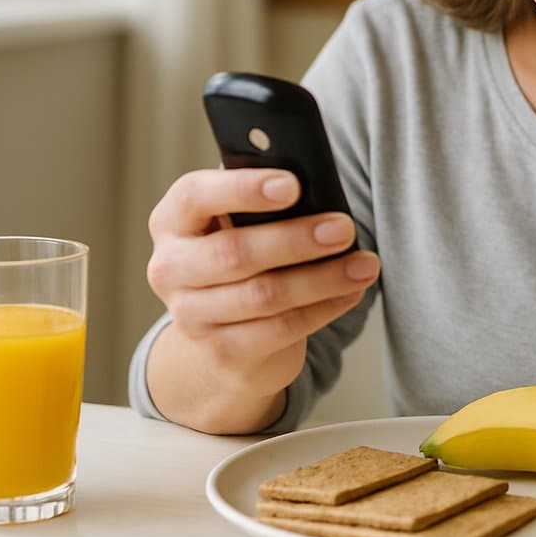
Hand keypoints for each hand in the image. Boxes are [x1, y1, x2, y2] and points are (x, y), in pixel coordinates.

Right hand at [145, 168, 379, 400]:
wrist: (221, 333)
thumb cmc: (243, 256)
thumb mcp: (239, 223)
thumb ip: (265, 204)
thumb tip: (320, 191)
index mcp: (173, 220)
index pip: (196, 196)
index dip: (243, 189)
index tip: (293, 185)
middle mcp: (171, 268)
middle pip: (234, 253)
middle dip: (296, 240)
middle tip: (343, 229)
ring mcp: (191, 315)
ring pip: (264, 295)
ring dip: (322, 278)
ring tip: (364, 264)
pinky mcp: (222, 351)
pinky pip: (280, 329)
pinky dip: (324, 308)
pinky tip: (351, 292)